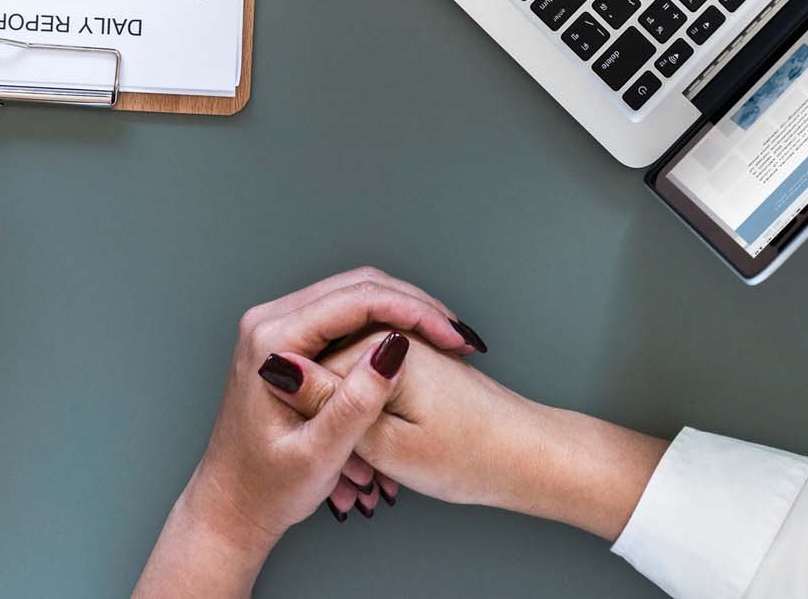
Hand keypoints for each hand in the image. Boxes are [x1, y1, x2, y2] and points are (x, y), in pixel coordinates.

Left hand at [132, 268, 482, 595]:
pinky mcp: (288, 339)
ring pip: (354, 296)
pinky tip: (417, 347)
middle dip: (414, 306)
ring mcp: (277, 326)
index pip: (355, 301)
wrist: (232, 505)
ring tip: (446, 342)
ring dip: (403, 312)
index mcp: (271, 341)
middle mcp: (269, 321)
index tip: (454, 338)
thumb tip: (394, 349)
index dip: (413, 313)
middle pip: (357, 287)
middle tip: (458, 338)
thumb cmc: (267, 488)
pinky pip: (345, 315)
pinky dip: (385, 325)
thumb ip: (354, 403)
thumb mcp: (318, 456)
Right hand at [284, 333, 666, 538]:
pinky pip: (370, 385)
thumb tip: (279, 367)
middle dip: (326, 417)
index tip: (321, 456)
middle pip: (325, 367)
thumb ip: (330, 405)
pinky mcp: (413, 361)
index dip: (306, 415)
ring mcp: (402, 346)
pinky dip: (368, 420)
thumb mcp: (386, 445)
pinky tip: (379, 456)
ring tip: (365, 472)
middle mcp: (389, 334)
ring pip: (347, 381)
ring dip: (347, 422)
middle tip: (347, 470)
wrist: (528, 457)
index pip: (306, 367)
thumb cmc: (470, 457)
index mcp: (378, 344)